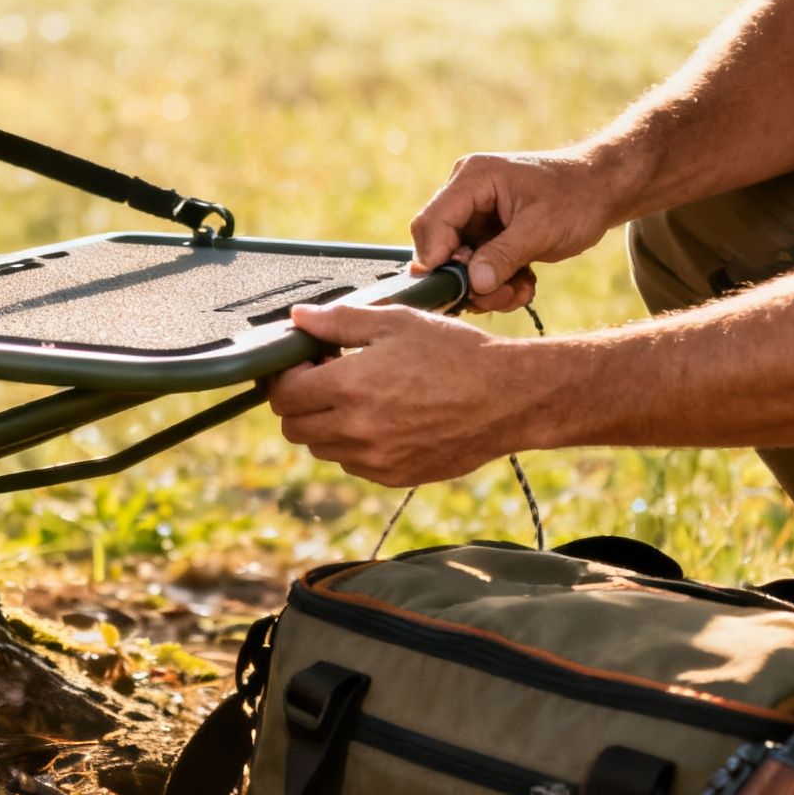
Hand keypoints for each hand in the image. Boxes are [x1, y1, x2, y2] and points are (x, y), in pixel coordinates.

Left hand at [269, 301, 531, 485]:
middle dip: (300, 401)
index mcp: (350, 387)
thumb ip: (340, 321)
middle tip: (326, 377)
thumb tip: (300, 319)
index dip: (288, 375)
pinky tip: (381, 418)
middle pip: (294, 428)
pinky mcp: (394, 476)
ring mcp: (376, 459)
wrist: (508, 397)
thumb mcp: (397, 322)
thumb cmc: (456, 353)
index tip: (307, 361)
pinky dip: (354, 444)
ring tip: (358, 396)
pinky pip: (353, 464)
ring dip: (325, 424)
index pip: (285, 394)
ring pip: (321, 448)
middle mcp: (357, 430)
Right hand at [410, 149, 618, 311]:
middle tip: (501, 296)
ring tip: (520, 292)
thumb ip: (504, 255)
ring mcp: (474, 217)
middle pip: (440, 249)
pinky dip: (498, 284)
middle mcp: (465, 196)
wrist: (603, 191)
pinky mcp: (486, 236)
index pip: (431, 223)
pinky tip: (524, 284)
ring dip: (487, 288)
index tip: (460, 289)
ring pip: (459, 266)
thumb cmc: (576, 197)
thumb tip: (473, 284)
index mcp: (472, 179)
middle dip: (469, 280)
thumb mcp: (541, 228)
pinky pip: (477, 269)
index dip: (436, 260)